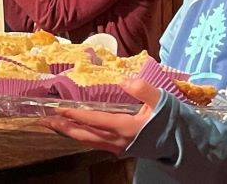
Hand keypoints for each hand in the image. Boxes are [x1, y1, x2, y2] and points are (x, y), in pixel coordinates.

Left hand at [38, 79, 161, 154]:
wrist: (184, 144)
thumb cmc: (172, 120)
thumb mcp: (162, 100)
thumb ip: (143, 89)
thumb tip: (124, 80)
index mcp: (126, 128)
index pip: (94, 121)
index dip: (75, 115)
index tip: (58, 108)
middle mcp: (118, 141)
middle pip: (84, 136)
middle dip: (62, 128)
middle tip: (43, 121)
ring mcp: (118, 146)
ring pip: (87, 141)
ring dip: (68, 132)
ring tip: (52, 124)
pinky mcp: (120, 147)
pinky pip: (94, 142)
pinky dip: (80, 135)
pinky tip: (74, 129)